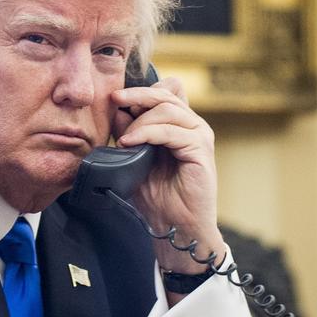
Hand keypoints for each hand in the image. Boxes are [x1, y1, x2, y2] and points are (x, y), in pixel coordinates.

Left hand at [111, 76, 224, 275]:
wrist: (175, 227)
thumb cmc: (157, 196)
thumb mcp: (135, 158)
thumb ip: (130, 133)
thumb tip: (118, 109)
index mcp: (179, 124)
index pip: (165, 91)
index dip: (142, 90)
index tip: (116, 98)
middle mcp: (193, 125)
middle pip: (165, 95)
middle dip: (136, 94)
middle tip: (114, 99)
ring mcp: (200, 135)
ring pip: (167, 110)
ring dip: (139, 121)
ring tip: (123, 139)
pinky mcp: (202, 149)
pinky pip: (170, 131)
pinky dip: (147, 133)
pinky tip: (130, 142)